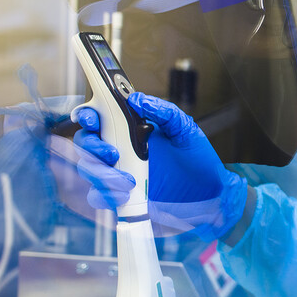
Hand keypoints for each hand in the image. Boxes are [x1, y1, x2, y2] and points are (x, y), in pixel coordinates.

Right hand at [73, 92, 247, 239]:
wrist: (210, 194)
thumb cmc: (199, 160)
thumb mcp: (185, 130)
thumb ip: (164, 112)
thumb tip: (138, 99)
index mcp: (131, 129)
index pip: (98, 117)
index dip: (87, 115)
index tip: (93, 119)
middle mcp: (120, 149)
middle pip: (86, 142)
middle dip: (92, 146)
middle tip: (113, 154)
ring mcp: (118, 173)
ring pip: (89, 169)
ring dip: (102, 174)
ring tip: (129, 180)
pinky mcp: (120, 196)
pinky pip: (99, 196)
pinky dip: (106, 195)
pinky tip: (125, 195)